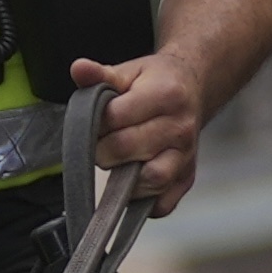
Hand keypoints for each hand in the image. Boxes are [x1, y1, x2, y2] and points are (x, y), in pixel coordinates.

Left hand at [70, 46, 210, 212]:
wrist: (193, 90)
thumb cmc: (156, 83)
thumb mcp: (129, 72)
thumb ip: (100, 75)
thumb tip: (78, 68)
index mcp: (165, 96)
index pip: (115, 118)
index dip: (97, 122)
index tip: (98, 121)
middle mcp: (181, 128)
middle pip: (125, 149)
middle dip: (103, 149)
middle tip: (103, 142)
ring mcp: (186, 156)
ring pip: (148, 181)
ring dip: (123, 178)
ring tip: (118, 162)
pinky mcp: (187, 179)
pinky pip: (161, 204)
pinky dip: (143, 201)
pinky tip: (132, 183)